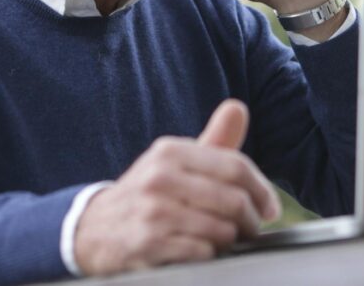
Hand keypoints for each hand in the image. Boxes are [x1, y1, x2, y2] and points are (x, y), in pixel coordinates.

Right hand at [73, 99, 280, 275]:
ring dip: (231, 240)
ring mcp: (153, 212)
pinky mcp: (149, 244)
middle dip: (251, 220)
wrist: (94, 229)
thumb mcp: (174, 162)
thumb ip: (213, 140)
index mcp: (170, 152)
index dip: (262, 189)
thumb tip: (239, 107)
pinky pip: (203, 253)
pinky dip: (209, 256)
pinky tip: (199, 251)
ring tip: (223, 239)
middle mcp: (160, 178)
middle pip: (234, 200)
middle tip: (251, 229)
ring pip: (222, 230)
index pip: (235, 166)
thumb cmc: (149, 194)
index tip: (269, 207)